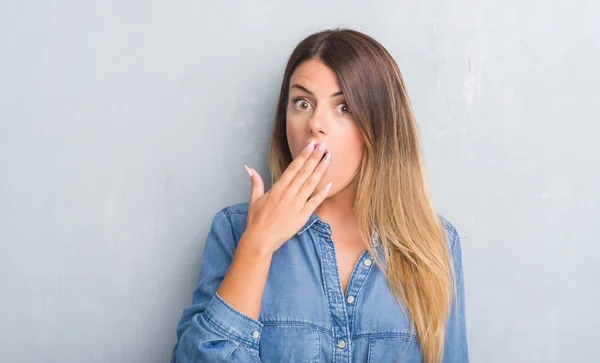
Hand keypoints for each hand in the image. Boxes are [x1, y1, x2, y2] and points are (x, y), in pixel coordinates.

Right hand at [242, 140, 331, 254]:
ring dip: (321, 170)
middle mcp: (289, 194)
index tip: (311, 145)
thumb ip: (255, 182)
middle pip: (304, 172)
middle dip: (315, 157)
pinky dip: (322, 193)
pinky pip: (315, 202)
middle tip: (323, 145)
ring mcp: (297, 204)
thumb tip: (248, 168)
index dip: (303, 155)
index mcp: (278, 188)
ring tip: (329, 158)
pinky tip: (330, 183)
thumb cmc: (256, 220)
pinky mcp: (303, 216)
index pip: (293, 167)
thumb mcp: (254, 199)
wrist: (261, 240)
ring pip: (311, 183)